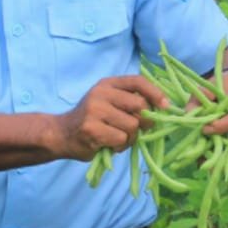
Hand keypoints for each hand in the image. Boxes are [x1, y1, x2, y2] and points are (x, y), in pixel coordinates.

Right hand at [52, 74, 167, 161]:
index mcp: (108, 84)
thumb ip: (129, 101)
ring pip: (132, 125)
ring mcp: (95, 110)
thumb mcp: (109, 102)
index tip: (166, 106)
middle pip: (139, 106)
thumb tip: (161, 109)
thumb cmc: (92, 119)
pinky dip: (121, 146)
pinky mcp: (91, 129)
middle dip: (145, 121)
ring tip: (119, 138)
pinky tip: (110, 144)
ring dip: (131, 137)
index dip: (155, 92)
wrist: (62, 134)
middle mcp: (101, 93)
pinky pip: (121, 139)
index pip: (138, 81)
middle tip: (139, 130)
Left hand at [194, 74, 227, 159]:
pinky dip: (224, 161)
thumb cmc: (224, 86)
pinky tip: (207, 163)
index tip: (204, 129)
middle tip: (209, 166)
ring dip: (227, 163)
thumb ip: (199, 97)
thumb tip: (189, 115)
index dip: (220, 127)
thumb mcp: (211, 86)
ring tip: (207, 168)